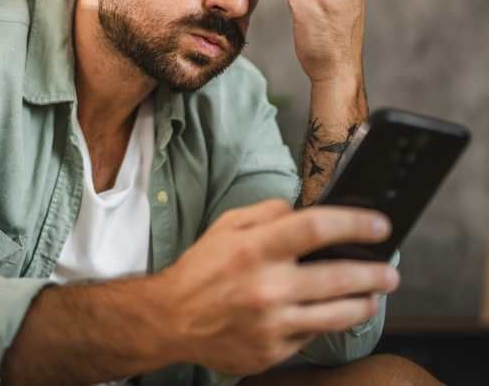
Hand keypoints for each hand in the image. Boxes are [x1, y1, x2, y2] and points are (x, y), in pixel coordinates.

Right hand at [160, 199, 397, 375]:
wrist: (170, 320)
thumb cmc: (199, 271)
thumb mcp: (224, 227)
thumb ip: (265, 213)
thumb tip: (302, 209)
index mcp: (253, 249)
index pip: (315, 229)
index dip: (354, 225)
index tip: (379, 227)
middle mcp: (266, 287)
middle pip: (340, 276)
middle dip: (375, 272)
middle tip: (389, 271)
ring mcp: (272, 323)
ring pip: (339, 315)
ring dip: (364, 303)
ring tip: (373, 296)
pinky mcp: (273, 350)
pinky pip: (312, 336)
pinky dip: (323, 324)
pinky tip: (324, 315)